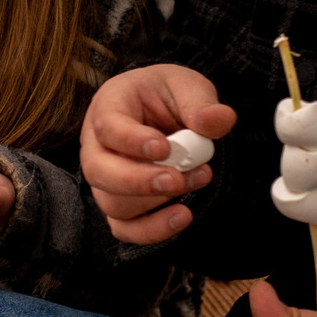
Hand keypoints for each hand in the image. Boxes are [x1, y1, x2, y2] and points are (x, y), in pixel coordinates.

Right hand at [78, 64, 238, 244]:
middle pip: (98, 171)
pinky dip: (151, 229)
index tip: (164, 148)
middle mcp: (97, 144)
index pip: (107, 126)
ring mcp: (105, 177)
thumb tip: (220, 120)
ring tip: (196, 179)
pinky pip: (124, 228)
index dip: (131, 141)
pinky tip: (182, 216)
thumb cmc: (168, 94)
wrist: (164, 110)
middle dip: (138, 181)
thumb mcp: (188, 86)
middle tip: (176, 179)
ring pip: (112, 203)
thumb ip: (201, 103)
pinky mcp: (119, 202)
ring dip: (155, 201)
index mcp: (109, 105)